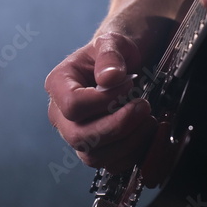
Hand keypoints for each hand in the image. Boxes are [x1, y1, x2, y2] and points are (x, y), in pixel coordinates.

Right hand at [45, 32, 156, 172]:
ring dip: (129, 141)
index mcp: (59, 86)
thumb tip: (109, 78)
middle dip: (118, 125)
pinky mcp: (96, 149)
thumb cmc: (112, 55)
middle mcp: (62, 115)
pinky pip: (111, 164)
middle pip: (80, 137)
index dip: (103, 101)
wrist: (121, 69)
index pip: (72, 105)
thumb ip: (110, 55)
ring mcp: (78, 135)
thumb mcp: (113, 42)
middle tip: (143, 106)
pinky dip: (133, 153)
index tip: (128, 86)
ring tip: (148, 118)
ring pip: (95, 156)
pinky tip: (146, 131)